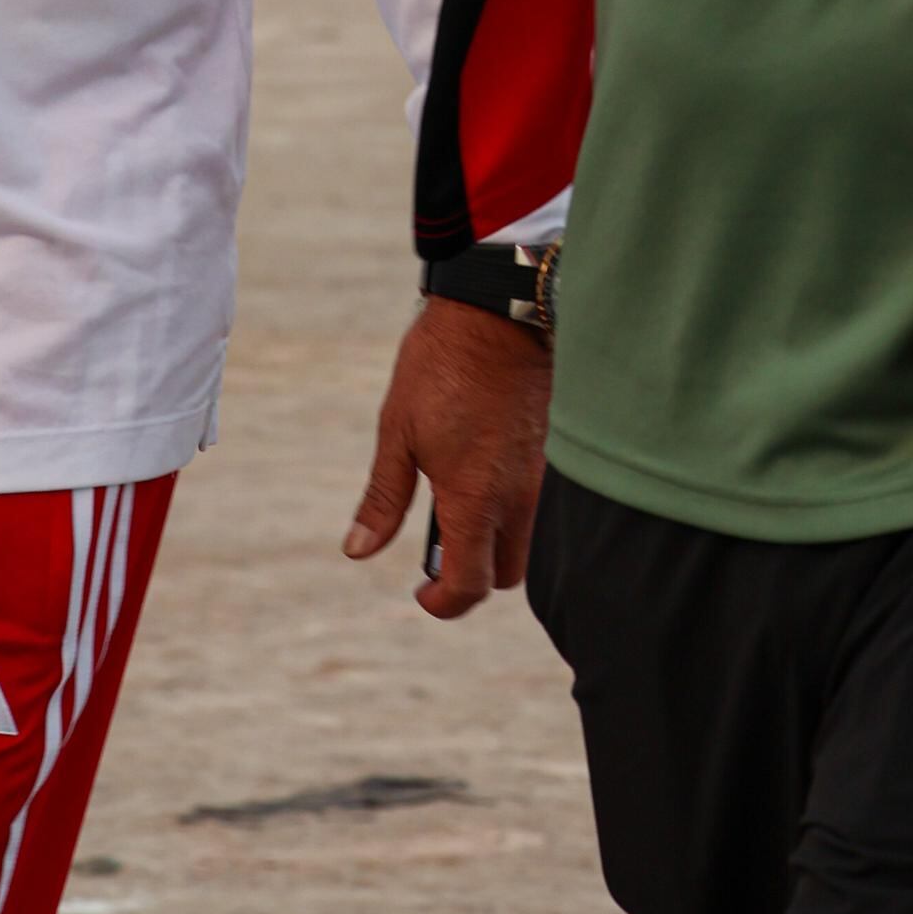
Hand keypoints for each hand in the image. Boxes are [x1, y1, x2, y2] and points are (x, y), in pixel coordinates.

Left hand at [343, 300, 550, 620]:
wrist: (499, 311)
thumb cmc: (441, 367)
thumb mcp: (398, 432)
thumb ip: (383, 498)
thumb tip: (357, 550)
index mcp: (475, 500)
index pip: (470, 586)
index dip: (443, 602)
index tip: (420, 590)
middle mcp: (519, 498)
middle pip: (507, 572)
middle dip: (475, 574)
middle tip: (439, 547)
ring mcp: (544, 475)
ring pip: (528, 536)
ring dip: (496, 537)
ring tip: (458, 498)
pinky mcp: (555, 451)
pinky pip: (539, 500)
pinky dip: (513, 504)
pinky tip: (485, 466)